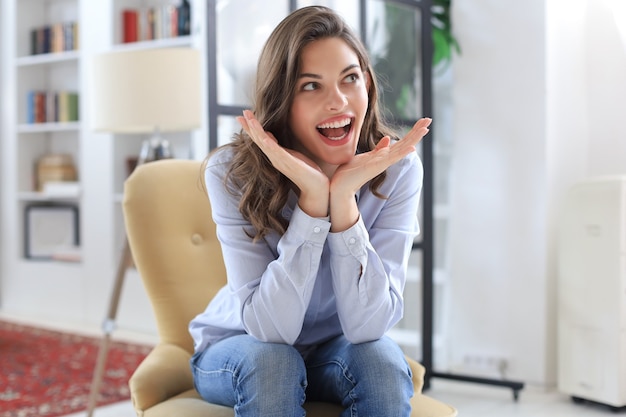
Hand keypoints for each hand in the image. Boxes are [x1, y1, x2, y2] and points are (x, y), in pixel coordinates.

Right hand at [237, 110, 329, 216]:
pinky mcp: (288, 163)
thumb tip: (268, 135)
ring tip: (249, 119)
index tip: (243, 116)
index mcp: (275, 155)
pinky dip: (269, 143)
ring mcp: (280, 160)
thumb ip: (279, 147)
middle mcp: (274, 158)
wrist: (316, 188)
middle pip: (258, 140)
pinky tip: (264, 136)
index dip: (251, 128)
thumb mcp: (291, 154)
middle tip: (241, 114)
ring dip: (256, 131)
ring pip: (264, 143)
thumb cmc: (306, 171)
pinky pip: (276, 151)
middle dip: (250, 127)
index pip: (260, 139)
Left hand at [327, 117, 430, 231]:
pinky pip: (392, 159)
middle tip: (429, 119)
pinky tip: (412, 148)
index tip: (422, 122)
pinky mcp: (376, 167)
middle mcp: (385, 160)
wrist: (340, 186)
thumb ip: (378, 149)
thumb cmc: (350, 172)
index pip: (402, 141)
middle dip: (417, 131)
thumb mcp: (365, 156)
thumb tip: (388, 139)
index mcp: (383, 156)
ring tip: (426, 129)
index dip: (412, 132)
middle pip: (405, 143)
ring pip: (402, 149)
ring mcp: (382, 164)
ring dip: (414, 139)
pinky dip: (402, 153)